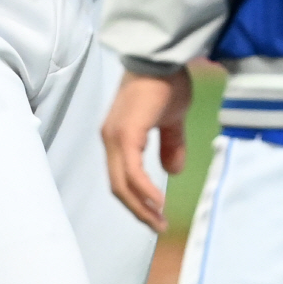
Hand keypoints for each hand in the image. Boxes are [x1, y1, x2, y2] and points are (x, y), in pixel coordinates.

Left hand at [102, 68, 192, 231]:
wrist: (161, 58)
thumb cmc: (166, 82)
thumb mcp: (171, 119)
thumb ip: (170, 144)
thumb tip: (172, 171)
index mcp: (118, 137)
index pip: (121, 178)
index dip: (137, 199)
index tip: (156, 215)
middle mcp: (110, 140)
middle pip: (119, 187)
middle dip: (139, 210)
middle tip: (158, 226)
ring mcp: (115, 137)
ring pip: (122, 184)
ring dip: (141, 205)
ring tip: (159, 219)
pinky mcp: (125, 134)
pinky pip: (132, 172)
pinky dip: (144, 190)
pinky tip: (158, 201)